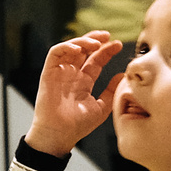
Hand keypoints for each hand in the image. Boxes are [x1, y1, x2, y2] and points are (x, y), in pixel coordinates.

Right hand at [26, 31, 120, 155]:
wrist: (59, 134)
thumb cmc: (78, 125)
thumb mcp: (101, 107)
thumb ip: (111, 91)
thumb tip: (122, 76)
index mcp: (83, 81)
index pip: (96, 60)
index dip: (106, 51)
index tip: (118, 45)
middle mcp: (72, 74)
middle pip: (83, 50)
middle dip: (95, 39)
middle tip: (107, 36)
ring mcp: (60, 72)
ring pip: (70, 48)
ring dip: (83, 41)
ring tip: (96, 43)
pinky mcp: (49, 73)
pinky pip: (55, 53)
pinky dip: (66, 47)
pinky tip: (78, 49)